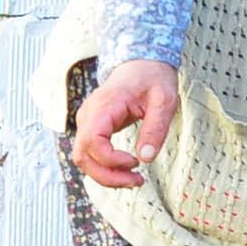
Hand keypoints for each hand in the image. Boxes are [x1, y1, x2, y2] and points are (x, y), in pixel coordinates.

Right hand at [73, 60, 178, 190]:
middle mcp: (88, 115)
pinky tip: (125, 172)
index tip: (136, 162)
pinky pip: (90, 153)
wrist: (142, 64)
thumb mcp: (164, 101)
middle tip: (137, 181)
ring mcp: (87, 122)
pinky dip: (105, 167)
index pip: (93, 140)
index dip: (111, 159)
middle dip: (107, 175)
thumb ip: (155, 128)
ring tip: (134, 180)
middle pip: (82, 155)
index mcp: (104, 106)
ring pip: (83, 158)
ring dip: (105, 175)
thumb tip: (146, 157)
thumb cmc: (153, 78)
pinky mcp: (92, 128)